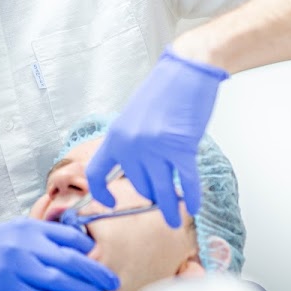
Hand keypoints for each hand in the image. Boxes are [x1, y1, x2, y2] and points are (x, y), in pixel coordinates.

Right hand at [0, 218, 120, 290]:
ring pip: (59, 280)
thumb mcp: (18, 230)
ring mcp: (17, 266)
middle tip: (113, 282)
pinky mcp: (9, 288)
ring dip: (83, 290)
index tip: (105, 259)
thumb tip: (78, 243)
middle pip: (71, 259)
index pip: (70, 236)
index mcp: (31, 227)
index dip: (91, 250)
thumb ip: (45, 234)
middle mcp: (26, 244)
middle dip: (96, 272)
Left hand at [86, 47, 227, 226]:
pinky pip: (186, 182)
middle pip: (138, 185)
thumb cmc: (163, 91)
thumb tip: (137, 172)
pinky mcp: (181, 147)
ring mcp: (155, 148)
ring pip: (162, 190)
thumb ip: (131, 144)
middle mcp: (131, 145)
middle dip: (151, 195)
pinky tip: (194, 206)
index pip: (96, 173)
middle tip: (162, 198)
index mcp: (115, 136)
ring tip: (174, 220)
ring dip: (169, 208)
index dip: (100, 193)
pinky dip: (192, 197)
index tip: (110, 202)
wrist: (186, 70)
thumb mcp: (134, 117)